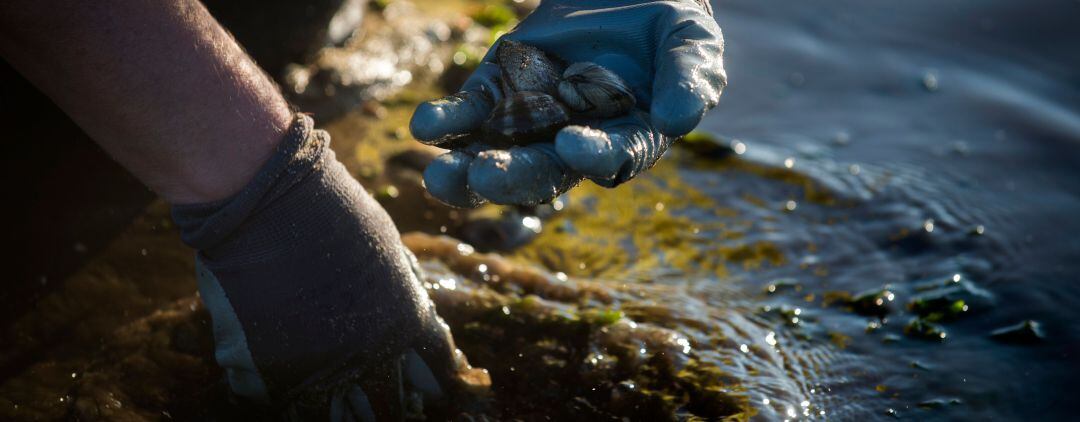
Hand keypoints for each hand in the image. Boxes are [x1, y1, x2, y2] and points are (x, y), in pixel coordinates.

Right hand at [175, 116, 486, 418]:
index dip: (429, 381)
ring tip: (320, 385)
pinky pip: (277, 400)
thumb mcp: (388, 249)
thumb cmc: (329, 210)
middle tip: (367, 394)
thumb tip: (420, 325)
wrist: (264, 196)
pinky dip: (275, 388)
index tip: (420, 383)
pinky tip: (273, 369)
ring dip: (330, 405)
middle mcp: (369, 354)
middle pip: (386, 408)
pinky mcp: (268, 372)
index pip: (435, 376)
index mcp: (406, 322)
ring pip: (333, 416)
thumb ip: (404, 294)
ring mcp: (318, 368)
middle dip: (380, 402)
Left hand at [410, 0, 725, 206]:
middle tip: (487, 175)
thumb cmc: (665, 27)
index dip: (593, 155)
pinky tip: (426, 125)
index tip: (573, 145)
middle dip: (514, 176)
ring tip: (438, 178)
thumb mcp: (691, 44)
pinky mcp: (497, 94)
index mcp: (626, 141)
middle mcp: (574, 144)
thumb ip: (690, 79)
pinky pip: (468, 115)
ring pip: (496, 155)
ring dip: (466, 172)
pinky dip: (446, 123)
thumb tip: (678, 121)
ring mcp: (530, 122)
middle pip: (543, 171)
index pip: (611, 157)